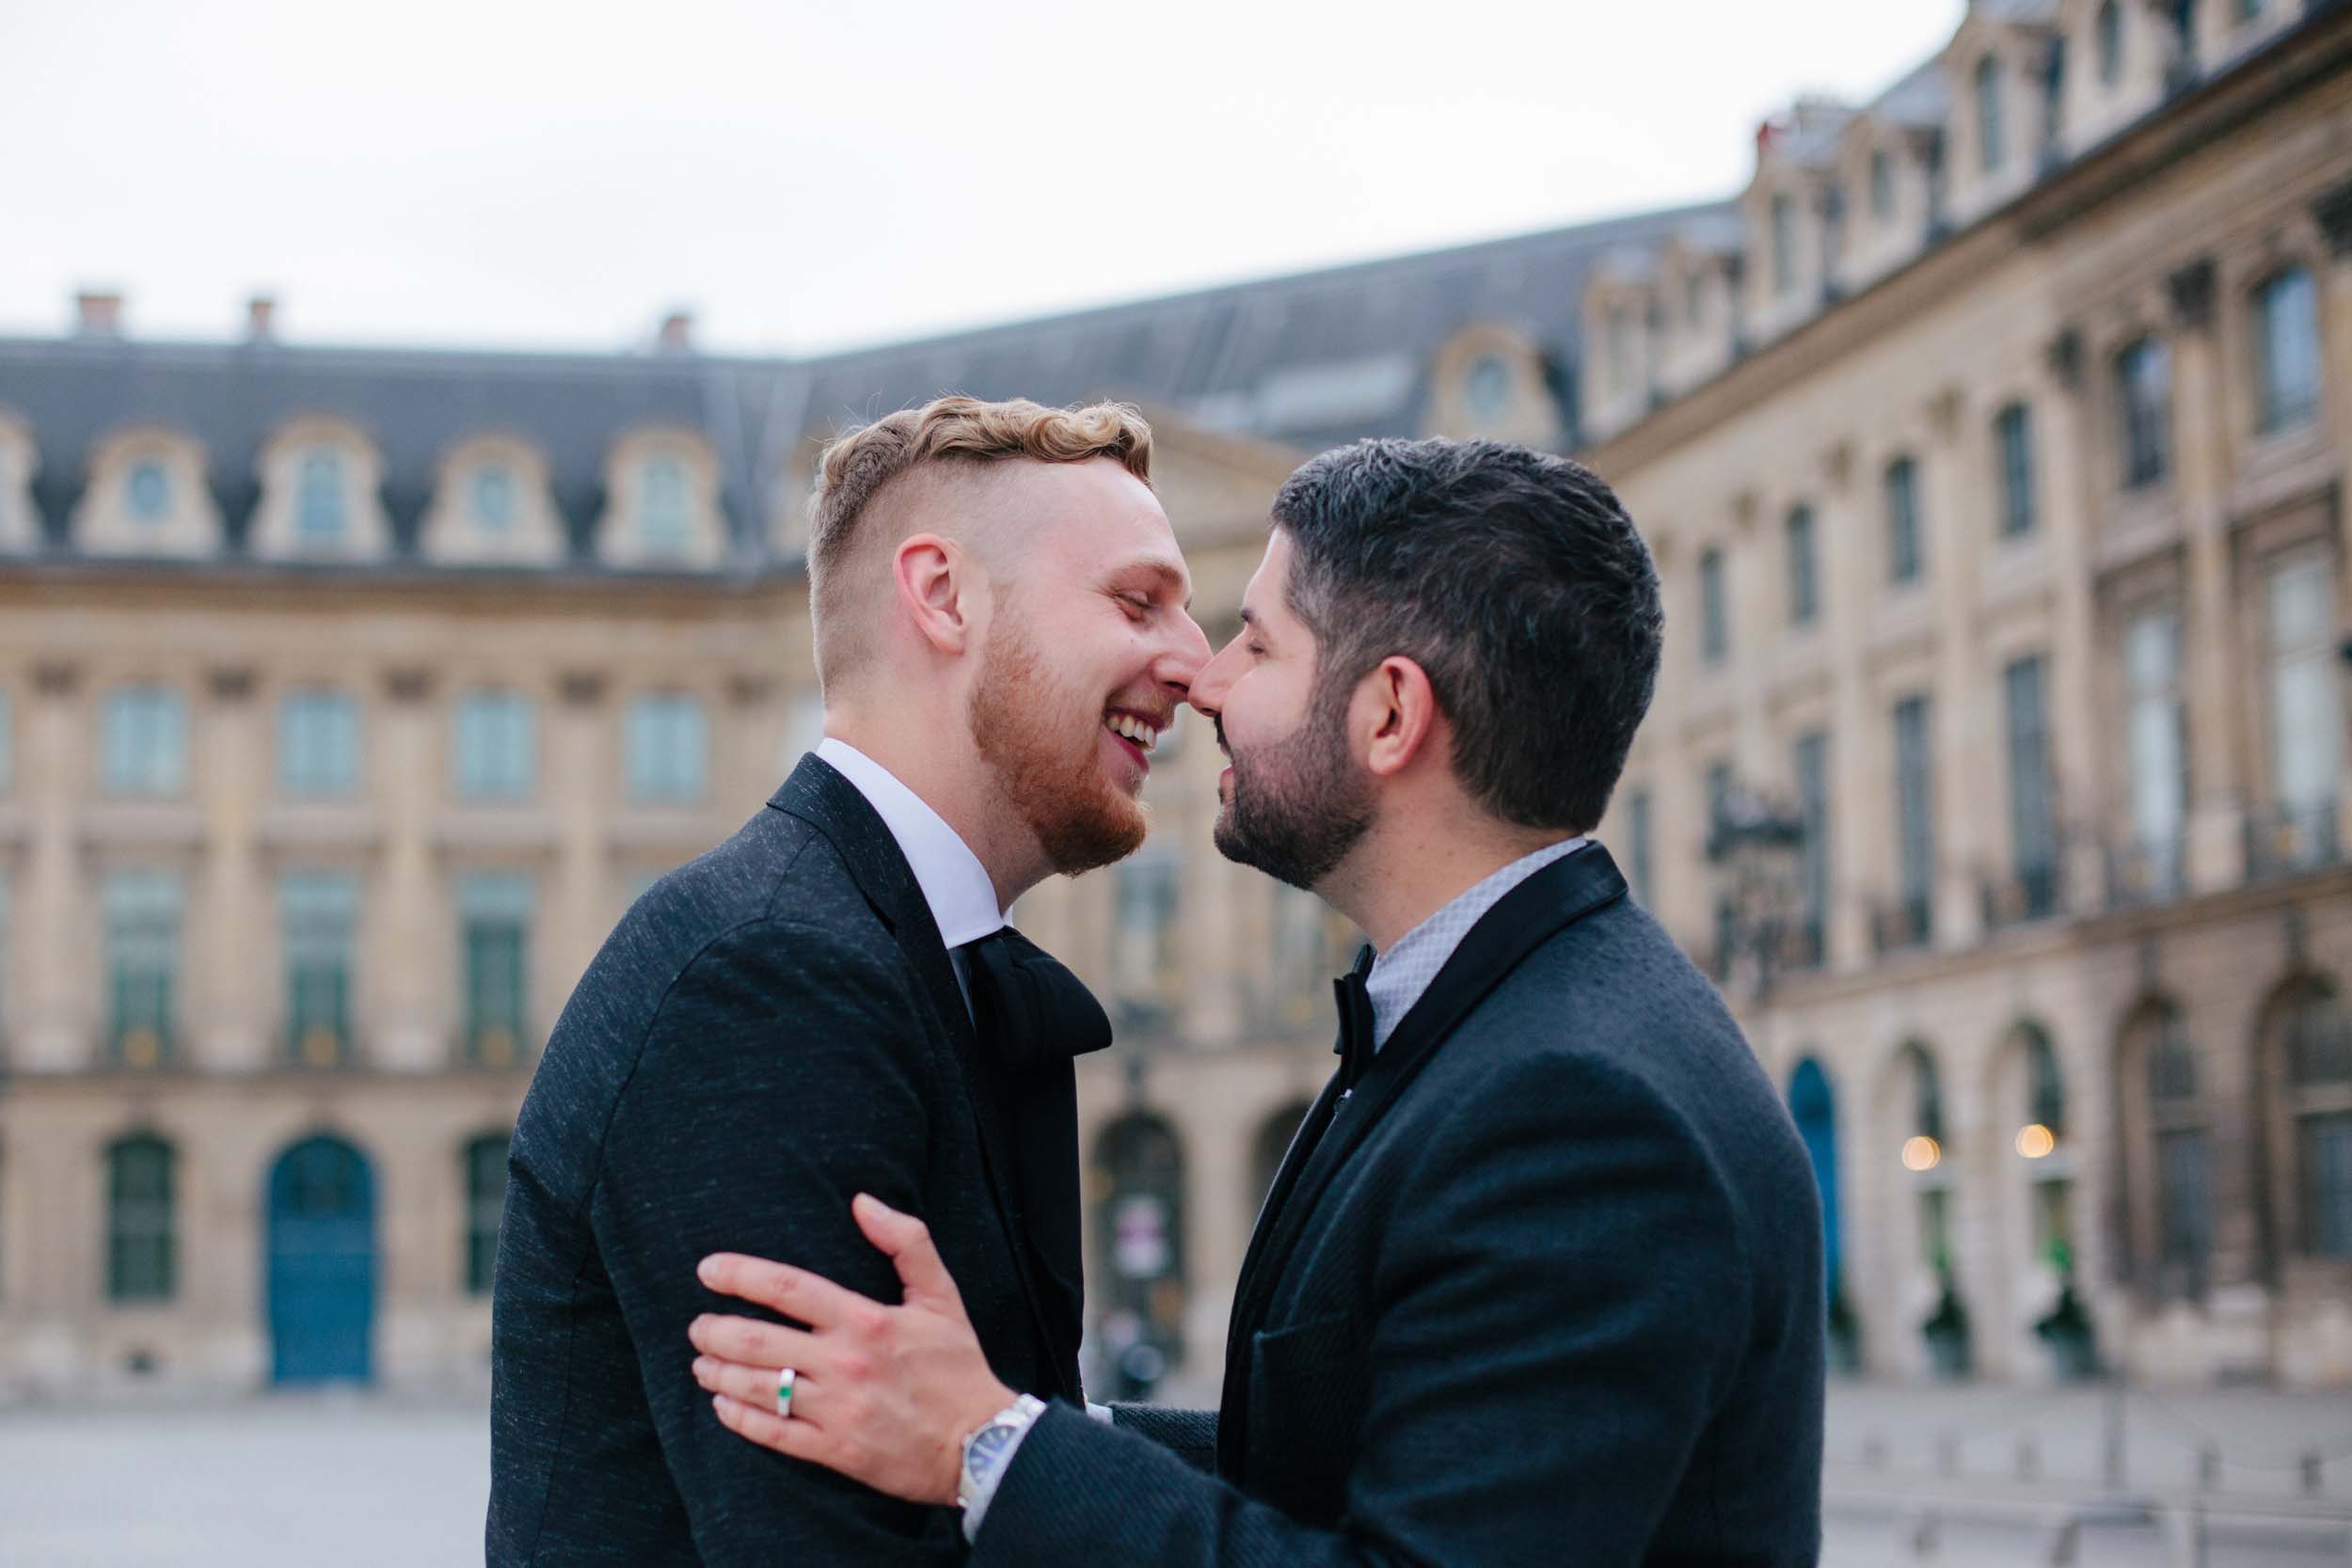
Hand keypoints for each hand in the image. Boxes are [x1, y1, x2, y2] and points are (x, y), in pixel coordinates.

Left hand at [689, 1193, 1018, 1506]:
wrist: (980, 1444)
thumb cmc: (957, 1365)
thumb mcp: (941, 1296)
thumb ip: (907, 1241)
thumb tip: (863, 1201)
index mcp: (866, 1320)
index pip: (788, 1289)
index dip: (740, 1275)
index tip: (708, 1270)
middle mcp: (844, 1363)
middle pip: (757, 1341)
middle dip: (714, 1331)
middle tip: (697, 1326)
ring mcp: (836, 1409)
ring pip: (757, 1387)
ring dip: (717, 1373)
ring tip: (700, 1363)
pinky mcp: (834, 1450)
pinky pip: (773, 1434)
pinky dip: (738, 1418)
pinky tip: (721, 1405)